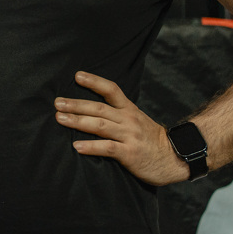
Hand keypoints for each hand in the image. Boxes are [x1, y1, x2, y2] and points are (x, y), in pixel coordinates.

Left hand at [56, 71, 186, 185]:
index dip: (94, 81)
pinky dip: (91, 146)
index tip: (77, 75)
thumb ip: (117, 115)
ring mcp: (129, 136)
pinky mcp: (130, 154)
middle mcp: (128, 120)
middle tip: (57, 103)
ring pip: (99, 125)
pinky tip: (76, 146)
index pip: (111, 90)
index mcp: (129, 109)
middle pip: (99, 108)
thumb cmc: (150, 140)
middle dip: (76, 104)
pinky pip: (107, 148)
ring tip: (60, 119)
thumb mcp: (136, 120)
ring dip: (78, 122)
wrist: (175, 158)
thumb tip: (90, 110)